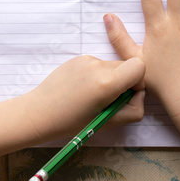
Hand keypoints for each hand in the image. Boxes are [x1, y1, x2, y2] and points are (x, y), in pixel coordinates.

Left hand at [25, 55, 144, 140]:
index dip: (137, 81)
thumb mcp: (109, 122)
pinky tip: (82, 89)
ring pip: (111, 66)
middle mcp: (98, 66)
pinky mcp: (78, 58)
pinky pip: (97, 64)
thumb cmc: (73, 122)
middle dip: (123, 82)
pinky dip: (96, 75)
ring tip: (91, 96)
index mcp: (107, 82)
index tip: (125, 95)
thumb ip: (133, 109)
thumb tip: (139, 93)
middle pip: (125, 66)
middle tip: (106, 101)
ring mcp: (86, 59)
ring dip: (109, 79)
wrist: (40, 112)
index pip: (139, 67)